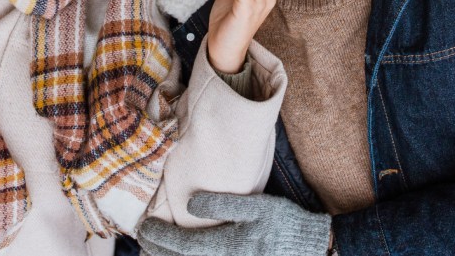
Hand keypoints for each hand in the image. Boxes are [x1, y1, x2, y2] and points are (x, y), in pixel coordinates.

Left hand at [137, 191, 330, 255]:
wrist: (311, 249)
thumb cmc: (285, 224)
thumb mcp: (258, 207)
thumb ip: (222, 204)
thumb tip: (190, 204)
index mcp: (226, 248)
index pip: (181, 246)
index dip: (159, 237)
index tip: (144, 227)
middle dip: (158, 251)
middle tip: (143, 239)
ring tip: (154, 251)